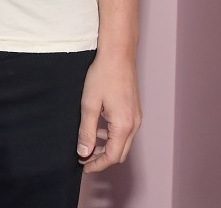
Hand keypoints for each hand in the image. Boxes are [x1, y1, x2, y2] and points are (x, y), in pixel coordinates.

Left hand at [76, 50, 140, 172]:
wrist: (118, 54)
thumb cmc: (103, 75)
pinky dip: (113, 136)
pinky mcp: (134, 110)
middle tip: (84, 157)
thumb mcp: (89, 105)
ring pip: (123, 143)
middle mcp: (134, 124)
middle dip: (102, 159)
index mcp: (123, 126)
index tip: (83, 166)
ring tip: (88, 144)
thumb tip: (84, 151)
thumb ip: (87, 131)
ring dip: (107, 147)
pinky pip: (125, 131)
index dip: (97, 164)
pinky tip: (99, 129)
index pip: (112, 156)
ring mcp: (136, 117)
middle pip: (120, 153)